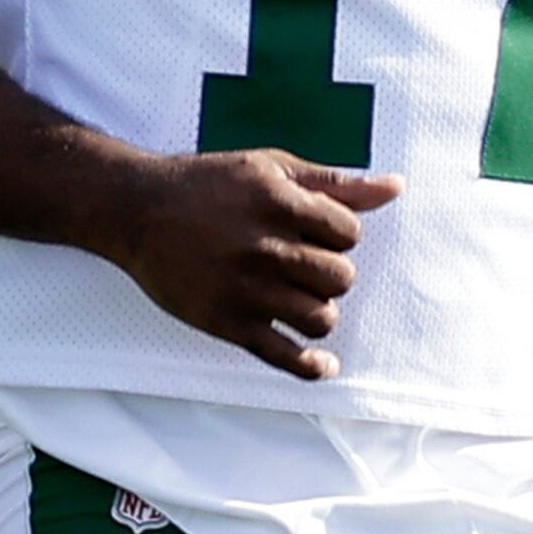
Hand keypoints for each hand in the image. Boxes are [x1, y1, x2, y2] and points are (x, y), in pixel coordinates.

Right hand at [90, 149, 403, 378]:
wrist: (137, 211)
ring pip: (320, 317)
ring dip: (321, 310)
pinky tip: (324, 365)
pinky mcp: (226, 322)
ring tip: (303, 299)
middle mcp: (265, 249)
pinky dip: (310, 366)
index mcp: (280, 205)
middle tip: (307, 265)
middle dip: (332, 272)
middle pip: (340, 277)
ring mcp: (245, 290)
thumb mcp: (272, 167)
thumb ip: (336, 183)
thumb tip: (395, 188)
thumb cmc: (208, 185)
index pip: (349, 233)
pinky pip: (281, 355)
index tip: (319, 232)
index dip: (341, 233)